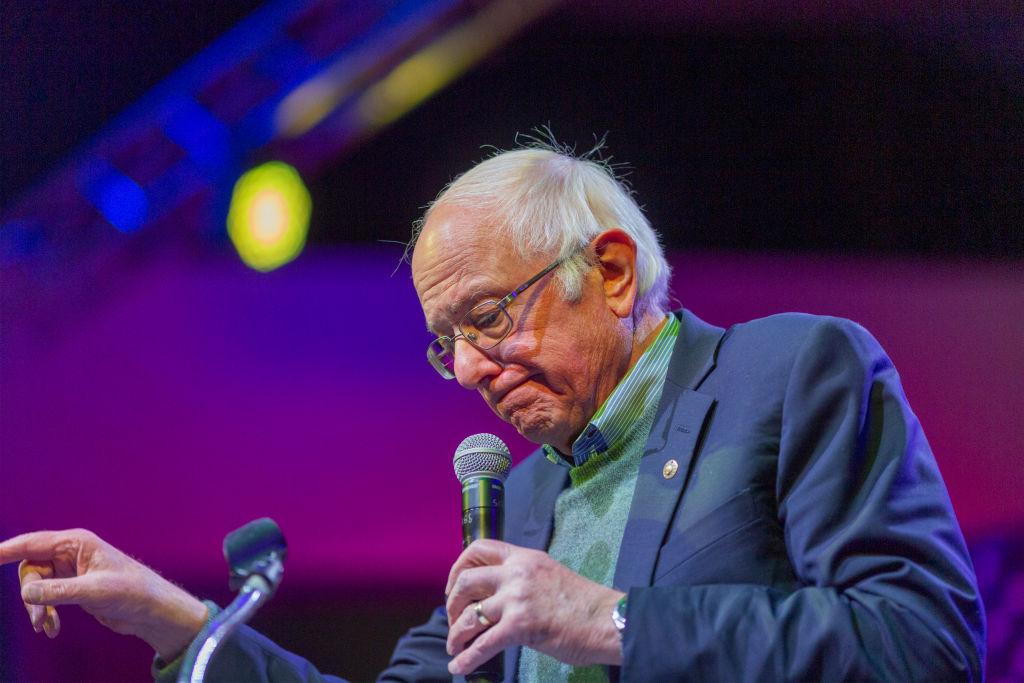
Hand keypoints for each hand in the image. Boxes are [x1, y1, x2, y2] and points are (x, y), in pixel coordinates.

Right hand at [0, 529, 208, 660]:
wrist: (150, 609)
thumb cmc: (131, 592)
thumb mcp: (94, 591)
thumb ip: (59, 591)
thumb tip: (26, 593)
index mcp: (76, 543)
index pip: (31, 543)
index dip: (5, 550)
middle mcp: (71, 553)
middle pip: (30, 569)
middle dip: (29, 595)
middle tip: (37, 619)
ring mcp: (70, 570)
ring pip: (35, 586)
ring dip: (36, 607)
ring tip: (46, 627)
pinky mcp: (72, 587)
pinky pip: (45, 597)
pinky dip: (45, 612)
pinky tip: (52, 630)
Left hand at [444, 539, 624, 675]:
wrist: (606, 620)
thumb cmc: (583, 605)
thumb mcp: (549, 576)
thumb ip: (523, 580)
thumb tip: (498, 598)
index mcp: (524, 558)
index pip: (480, 549)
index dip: (459, 567)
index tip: (454, 586)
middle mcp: (517, 573)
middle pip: (466, 581)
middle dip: (452, 604)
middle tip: (453, 620)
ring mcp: (517, 599)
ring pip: (469, 614)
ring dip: (455, 634)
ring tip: (454, 646)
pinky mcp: (520, 626)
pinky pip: (482, 644)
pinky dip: (466, 658)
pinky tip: (459, 667)